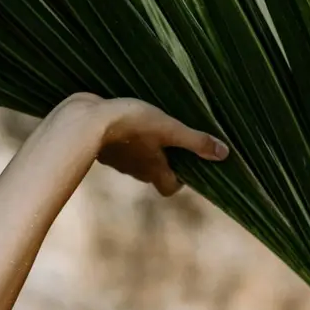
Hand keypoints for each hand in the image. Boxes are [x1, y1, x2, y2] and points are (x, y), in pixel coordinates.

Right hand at [62, 93, 228, 196]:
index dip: (180, 180)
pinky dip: (124, 140)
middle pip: (154, 174)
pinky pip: (117, 149)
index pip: (170, 188)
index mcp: (154, 170)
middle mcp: (136, 171)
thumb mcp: (168, 128)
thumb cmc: (131, 124)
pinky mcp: (102, 149)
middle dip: (163, 161)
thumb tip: (224, 154)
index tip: (186, 163)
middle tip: (171, 141)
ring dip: (143, 149)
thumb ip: (195, 141)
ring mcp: (117, 161)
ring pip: (135, 161)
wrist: (84, 121)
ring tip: (148, 128)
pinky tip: (124, 122)